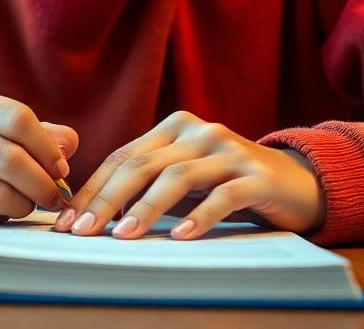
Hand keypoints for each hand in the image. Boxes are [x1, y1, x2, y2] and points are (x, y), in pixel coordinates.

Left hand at [53, 111, 323, 240]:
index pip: (124, 156)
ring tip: (122, 235)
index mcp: (175, 126)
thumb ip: (149, 182)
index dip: (93, 187)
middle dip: (108, 198)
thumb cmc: (227, 183)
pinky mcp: (256, 175)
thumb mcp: (185, 176)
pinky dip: (200, 215)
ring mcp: (228, 150)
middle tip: (83, 230)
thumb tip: (92, 213)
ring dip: (146, 207)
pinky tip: (181, 236)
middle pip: (143, 164)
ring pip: (177, 176)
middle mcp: (199, 131)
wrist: (296, 181)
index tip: (67, 219)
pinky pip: (224, 195)